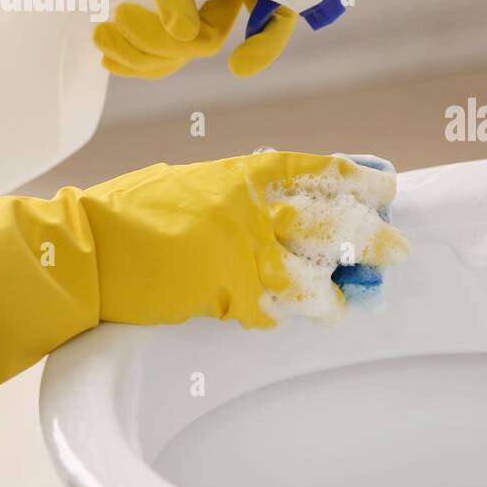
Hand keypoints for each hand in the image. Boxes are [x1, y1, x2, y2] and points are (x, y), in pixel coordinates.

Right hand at [83, 151, 408, 326]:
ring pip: (318, 275)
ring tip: (350, 299)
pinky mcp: (230, 294)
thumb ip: (249, 192)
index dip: (362, 181)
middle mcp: (256, 209)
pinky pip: (279, 308)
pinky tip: (302, 315)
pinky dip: (292, 313)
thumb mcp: (201, 181)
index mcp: (247, 173)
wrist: (88, 248)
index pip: (322, 171)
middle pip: (336, 223)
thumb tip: (297, 207)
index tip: (388, 187)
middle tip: (397, 251)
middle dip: (374, 239)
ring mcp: (245, 254)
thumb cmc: (137, 210)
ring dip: (340, 291)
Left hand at [92, 0, 297, 78]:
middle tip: (120, 16)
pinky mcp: (154, 13)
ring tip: (100, 32)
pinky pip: (156, 56)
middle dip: (163, 43)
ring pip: (179, 53)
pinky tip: (108, 52)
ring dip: (139, 54)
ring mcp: (183, 2)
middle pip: (208, 40)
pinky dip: (132, 61)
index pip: (272, 5)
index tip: (238, 66)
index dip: (268, 40)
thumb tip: (184, 34)